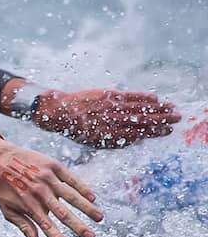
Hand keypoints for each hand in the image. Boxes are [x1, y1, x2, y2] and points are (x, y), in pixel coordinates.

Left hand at [0, 138, 103, 236]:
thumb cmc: (2, 186)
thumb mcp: (7, 208)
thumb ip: (23, 225)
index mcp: (28, 204)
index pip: (45, 224)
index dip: (56, 236)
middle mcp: (39, 192)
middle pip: (62, 212)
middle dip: (78, 226)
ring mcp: (47, 178)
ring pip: (71, 196)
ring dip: (87, 208)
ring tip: (99, 218)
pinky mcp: (53, 166)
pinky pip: (71, 178)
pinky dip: (83, 188)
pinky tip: (93, 198)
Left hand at [34, 89, 179, 147]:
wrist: (58, 112)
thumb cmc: (77, 129)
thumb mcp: (94, 142)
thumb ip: (115, 142)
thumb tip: (136, 140)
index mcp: (108, 136)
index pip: (138, 134)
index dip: (154, 132)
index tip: (168, 130)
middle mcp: (111, 121)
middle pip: (142, 120)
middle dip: (162, 119)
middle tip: (178, 118)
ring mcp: (110, 107)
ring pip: (138, 108)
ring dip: (157, 108)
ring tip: (172, 108)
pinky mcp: (106, 95)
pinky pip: (128, 96)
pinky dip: (142, 97)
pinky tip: (155, 98)